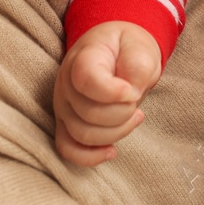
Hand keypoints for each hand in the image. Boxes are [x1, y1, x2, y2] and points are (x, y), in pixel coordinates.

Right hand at [53, 20, 162, 165]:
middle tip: (137, 99)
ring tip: (135, 115)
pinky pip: (67, 149)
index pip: (86, 80)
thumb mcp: (140, 47)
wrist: (116, 51)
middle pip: (88, 113)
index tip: (133, 91)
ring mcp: (63, 105)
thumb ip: (138, 66)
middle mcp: (65, 83)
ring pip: (82, 134)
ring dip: (116, 132)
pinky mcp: (65, 123)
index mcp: (83, 57)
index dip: (112, 92)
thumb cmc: (128, 49)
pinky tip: (112, 151)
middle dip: (122, 113)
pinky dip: (89, 157)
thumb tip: (131, 94)